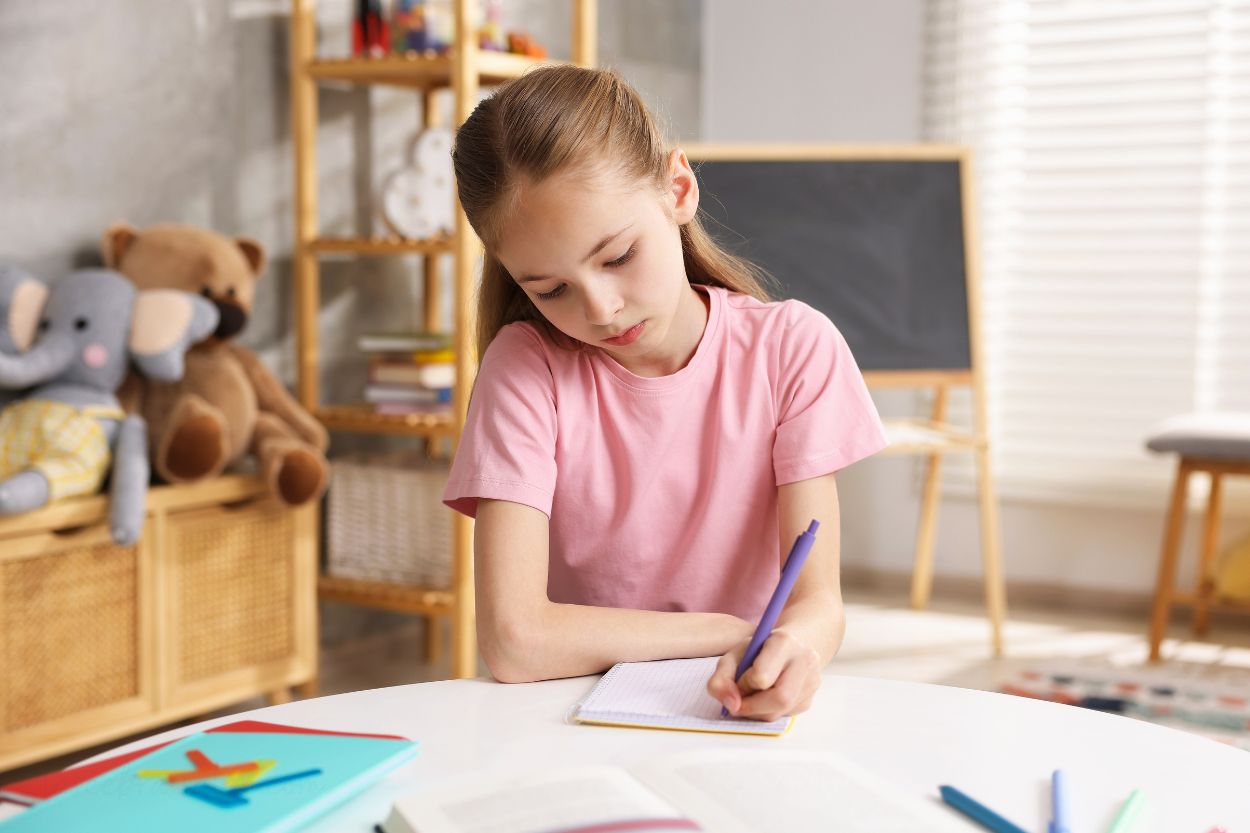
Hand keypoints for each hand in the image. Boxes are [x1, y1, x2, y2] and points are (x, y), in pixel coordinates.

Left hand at [706, 629, 822, 721]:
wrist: (788, 646)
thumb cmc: (759, 650)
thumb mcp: (735, 655)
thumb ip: (722, 678)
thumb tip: (731, 705)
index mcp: (784, 642)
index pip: (762, 676)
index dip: (744, 683)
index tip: (738, 680)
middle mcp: (804, 660)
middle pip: (779, 698)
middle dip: (752, 706)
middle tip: (737, 704)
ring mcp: (812, 680)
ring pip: (781, 712)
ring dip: (757, 712)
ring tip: (749, 697)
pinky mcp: (810, 698)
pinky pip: (784, 716)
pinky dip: (768, 712)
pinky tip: (763, 699)